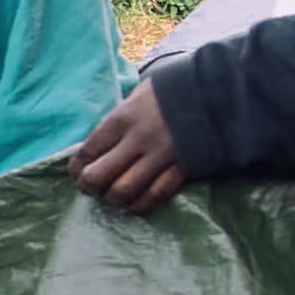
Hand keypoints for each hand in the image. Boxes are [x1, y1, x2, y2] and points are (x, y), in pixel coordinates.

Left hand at [68, 79, 187, 214]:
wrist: (217, 90)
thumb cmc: (172, 91)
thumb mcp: (137, 96)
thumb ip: (119, 120)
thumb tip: (98, 146)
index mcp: (122, 118)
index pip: (88, 151)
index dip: (77, 168)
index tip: (78, 172)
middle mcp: (138, 139)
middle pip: (98, 176)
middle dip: (89, 186)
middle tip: (92, 187)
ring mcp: (160, 156)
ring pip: (124, 191)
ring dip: (113, 199)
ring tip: (112, 196)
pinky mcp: (182, 168)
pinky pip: (154, 195)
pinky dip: (140, 204)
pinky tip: (134, 203)